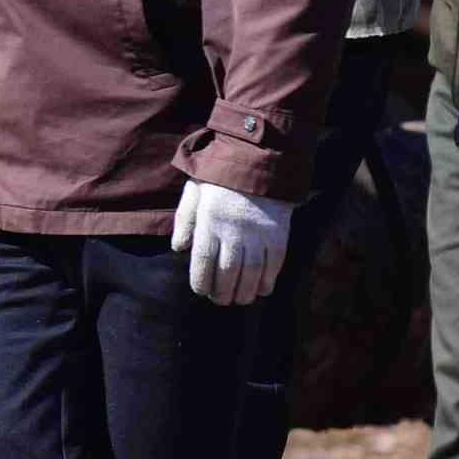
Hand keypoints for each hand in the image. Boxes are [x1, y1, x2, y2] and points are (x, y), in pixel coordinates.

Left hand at [170, 179, 287, 306]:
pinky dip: (267, 281)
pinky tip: (260, 289)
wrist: (258, 159)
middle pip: (228, 272)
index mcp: (210, 219)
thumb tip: (179, 248)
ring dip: (244, 292)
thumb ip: (184, 219)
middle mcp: (234, 229)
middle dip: (222, 292)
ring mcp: (258, 233)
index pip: (203, 261)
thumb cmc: (219, 178)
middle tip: (220, 299)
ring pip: (251, 273)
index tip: (201, 290)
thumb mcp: (194, 191)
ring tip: (238, 299)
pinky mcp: (278, 234)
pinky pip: (274, 265)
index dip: (201, 282)